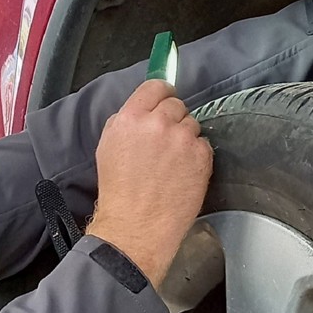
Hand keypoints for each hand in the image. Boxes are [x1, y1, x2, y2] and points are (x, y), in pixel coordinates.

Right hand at [86, 80, 212, 287]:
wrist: (136, 226)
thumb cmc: (119, 192)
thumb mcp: (108, 146)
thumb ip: (126, 121)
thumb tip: (145, 106)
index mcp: (131, 117)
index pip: (156, 86)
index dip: (161, 94)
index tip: (164, 100)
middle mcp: (158, 123)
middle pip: (176, 104)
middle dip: (172, 119)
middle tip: (165, 142)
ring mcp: (183, 138)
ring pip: (192, 124)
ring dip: (186, 138)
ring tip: (173, 163)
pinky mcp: (201, 155)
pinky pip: (204, 144)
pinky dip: (197, 155)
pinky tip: (183, 172)